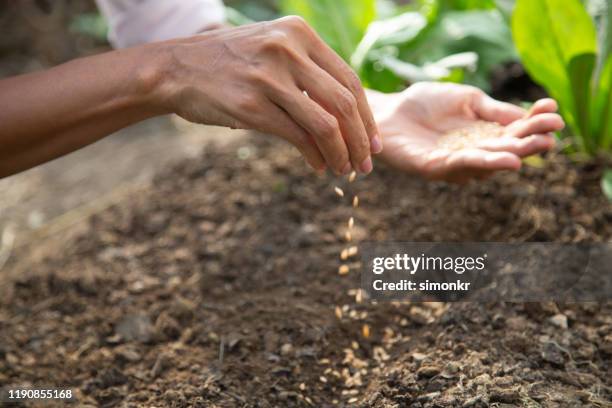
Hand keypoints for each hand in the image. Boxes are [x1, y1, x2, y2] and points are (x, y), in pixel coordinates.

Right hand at [157, 16, 380, 173]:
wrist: (176, 68)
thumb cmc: (229, 64)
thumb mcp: (272, 49)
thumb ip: (307, 69)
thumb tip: (345, 112)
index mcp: (298, 33)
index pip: (349, 78)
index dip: (366, 115)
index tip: (373, 141)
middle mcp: (287, 50)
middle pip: (344, 102)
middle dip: (361, 139)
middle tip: (366, 163)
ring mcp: (269, 78)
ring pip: (325, 124)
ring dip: (341, 153)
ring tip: (345, 169)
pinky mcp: (252, 105)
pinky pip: (298, 136)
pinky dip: (315, 156)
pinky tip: (319, 166)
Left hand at [369, 82, 564, 182]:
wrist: (387, 110)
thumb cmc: (425, 103)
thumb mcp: (467, 100)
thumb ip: (492, 109)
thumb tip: (526, 115)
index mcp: (484, 134)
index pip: (515, 131)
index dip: (534, 122)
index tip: (553, 109)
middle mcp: (473, 153)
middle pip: (505, 150)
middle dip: (529, 142)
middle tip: (552, 135)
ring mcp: (454, 163)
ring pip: (486, 162)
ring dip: (510, 155)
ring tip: (531, 150)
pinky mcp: (432, 168)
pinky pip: (459, 166)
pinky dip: (482, 162)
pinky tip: (502, 159)